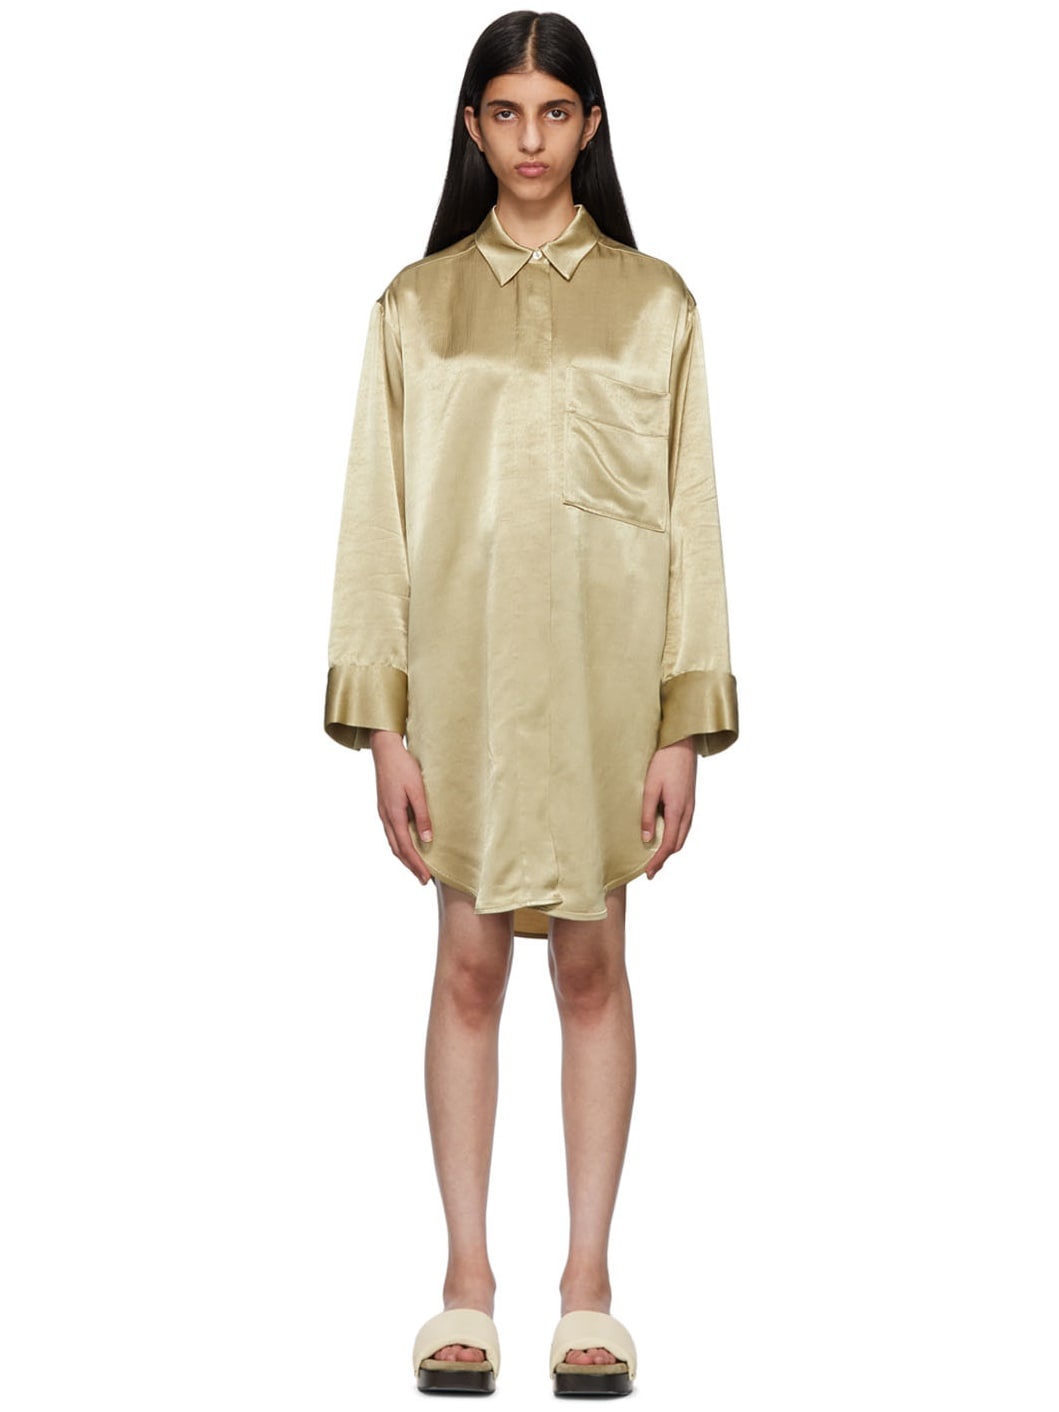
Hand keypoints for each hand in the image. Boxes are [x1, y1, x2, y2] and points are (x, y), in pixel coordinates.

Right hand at [370, 729, 433, 883]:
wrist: (385, 751)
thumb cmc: (403, 768)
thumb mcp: (418, 791)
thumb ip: (422, 815)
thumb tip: (427, 839)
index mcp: (394, 815)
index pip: (405, 848)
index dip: (416, 864)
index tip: (426, 878)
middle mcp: (386, 817)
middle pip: (397, 849)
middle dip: (410, 865)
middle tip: (423, 879)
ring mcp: (383, 813)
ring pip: (393, 842)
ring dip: (404, 856)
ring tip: (417, 866)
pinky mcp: (384, 807)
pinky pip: (392, 832)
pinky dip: (400, 844)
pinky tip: (408, 845)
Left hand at [641, 737, 696, 878]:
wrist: (681, 743)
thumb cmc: (663, 762)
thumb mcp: (650, 788)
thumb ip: (648, 815)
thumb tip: (647, 839)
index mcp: (677, 810)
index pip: (668, 844)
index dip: (658, 860)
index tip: (648, 873)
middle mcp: (688, 811)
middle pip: (677, 844)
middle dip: (664, 858)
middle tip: (650, 870)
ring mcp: (691, 806)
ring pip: (682, 836)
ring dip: (670, 849)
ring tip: (655, 857)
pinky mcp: (689, 800)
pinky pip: (684, 826)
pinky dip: (675, 837)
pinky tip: (665, 836)